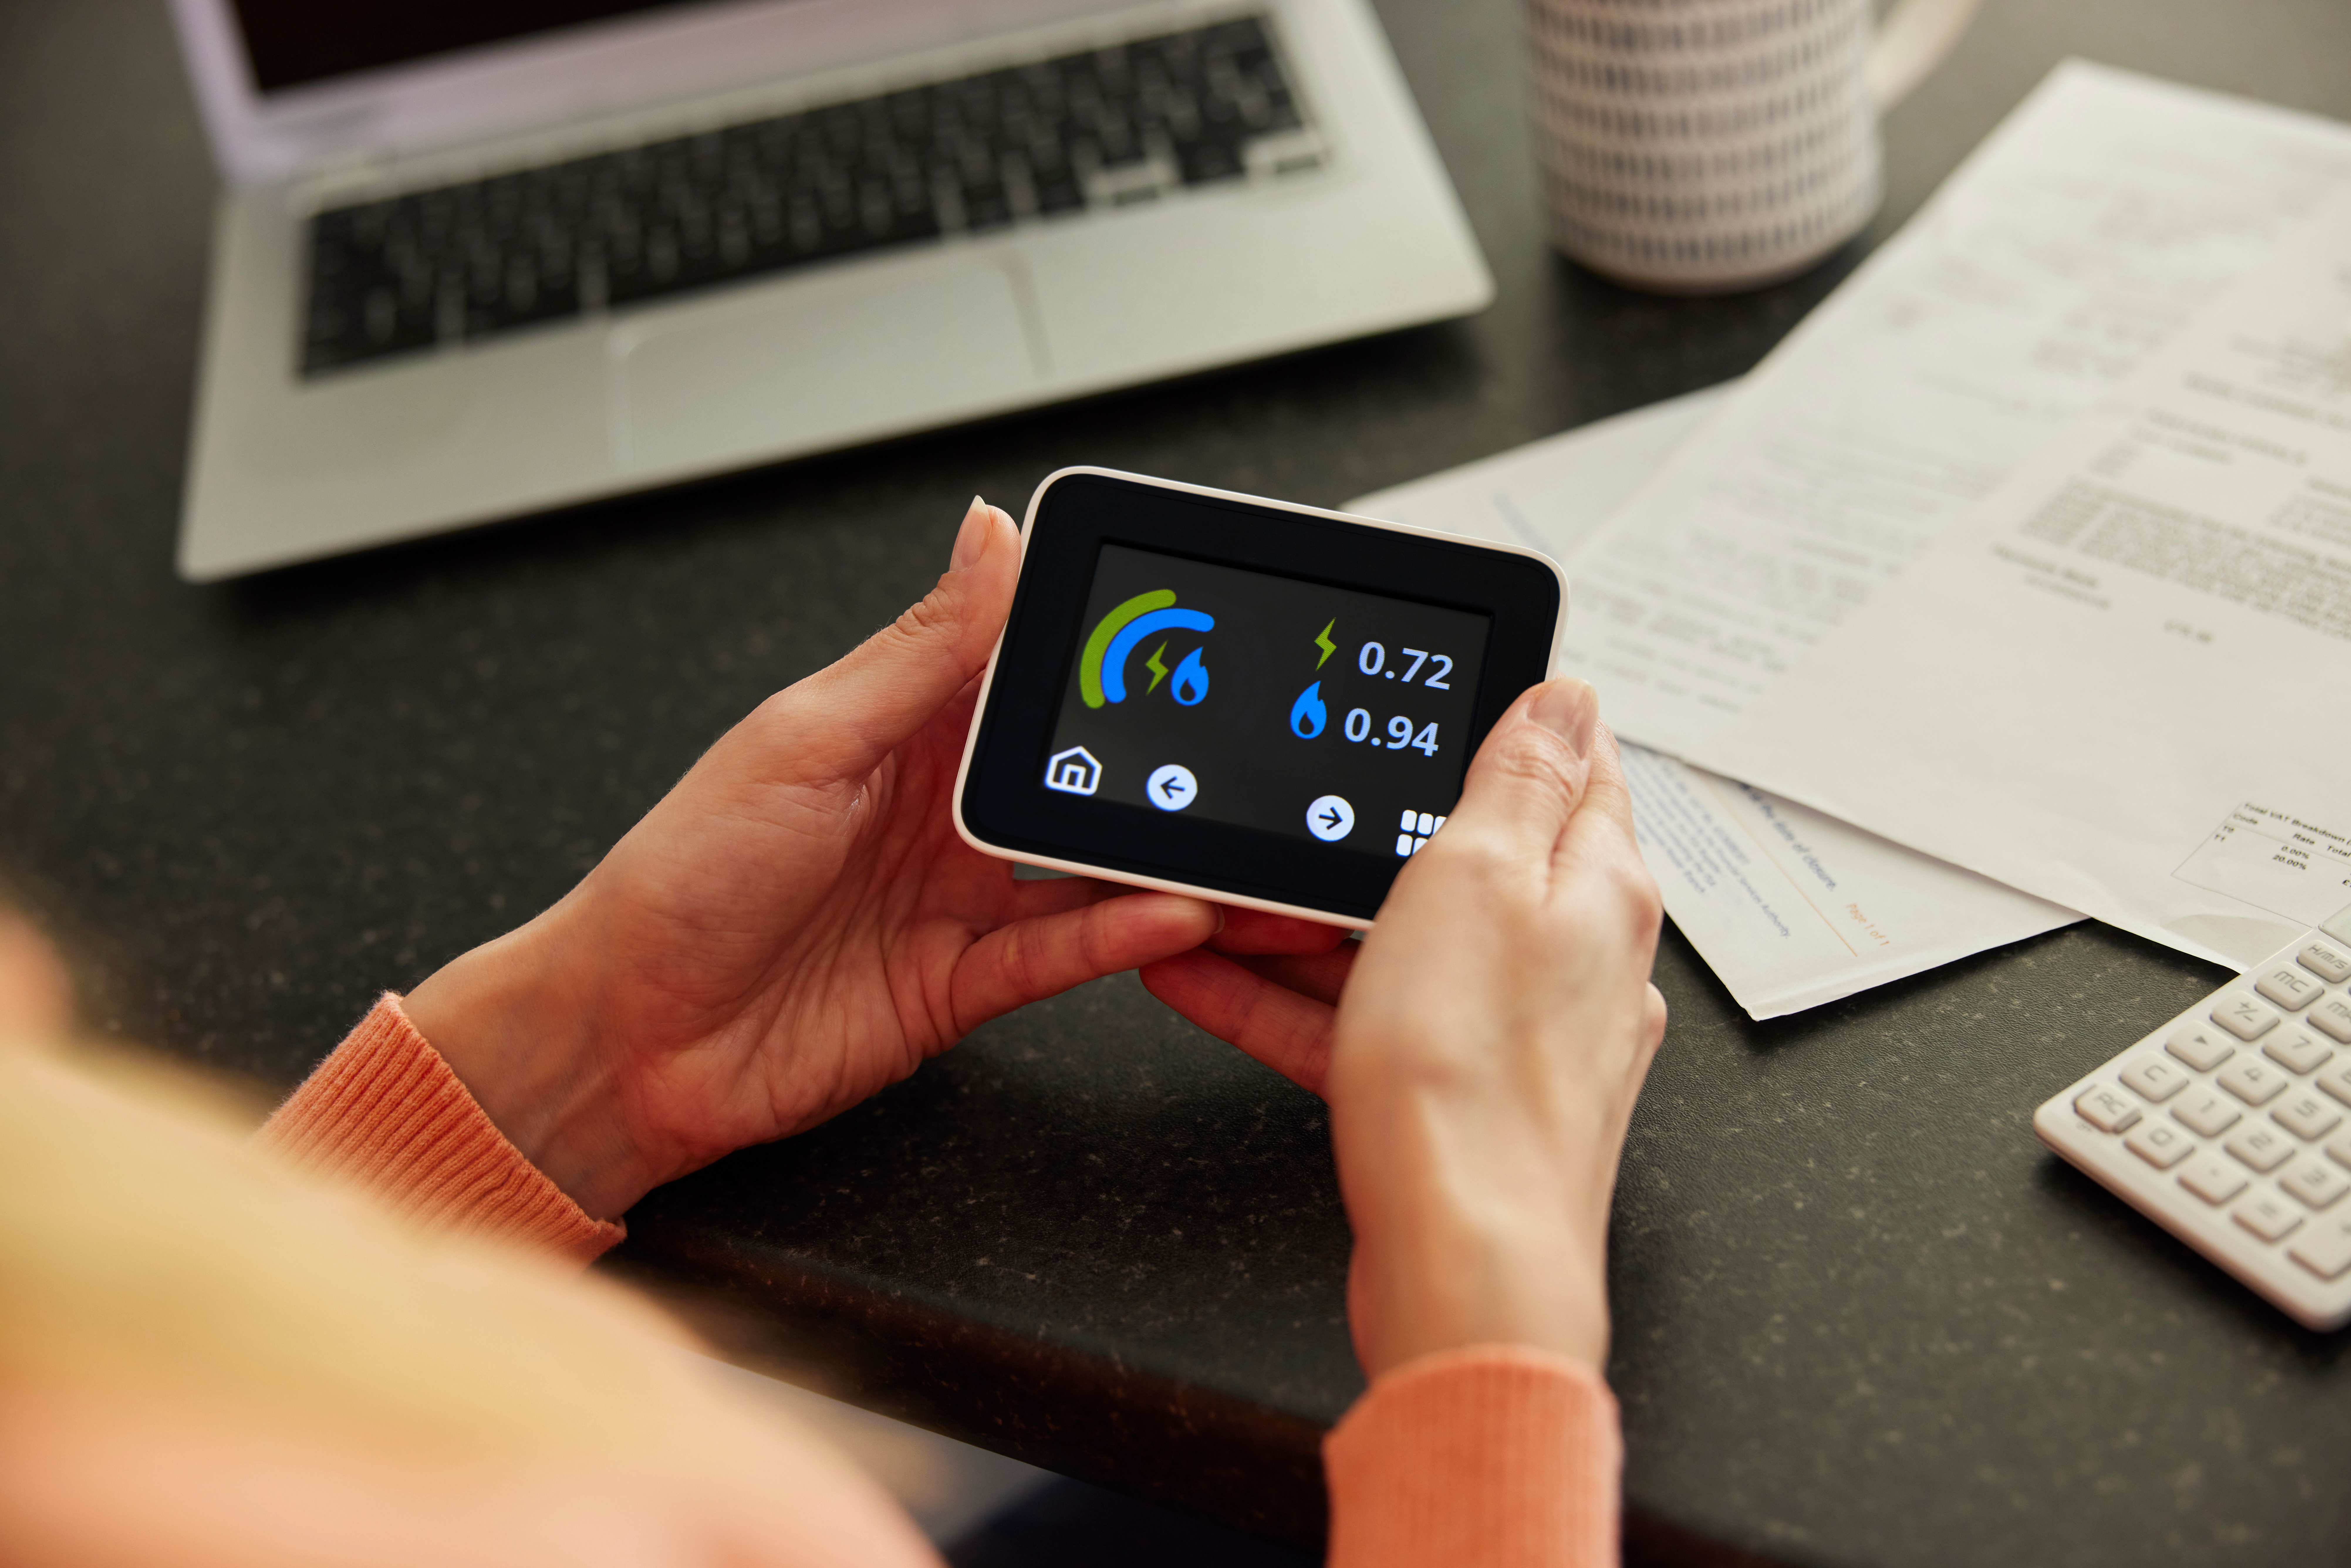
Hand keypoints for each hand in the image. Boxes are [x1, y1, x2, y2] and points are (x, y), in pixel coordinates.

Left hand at [407, 499, 1222, 1219]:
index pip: (1021, 671)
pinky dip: (1117, 935)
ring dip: (1161, 862)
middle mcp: (937, 812)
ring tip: (1228, 845)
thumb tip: (990, 531)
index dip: (1100, 648)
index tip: (1180, 628)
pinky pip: (1057, 954)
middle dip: (1156, 766)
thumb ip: (920, 650)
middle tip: (1240, 752)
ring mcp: (953, 899)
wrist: (627, 1031)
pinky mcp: (959, 984)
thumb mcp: (806, 736)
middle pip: (1071, 776)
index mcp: (900, 733)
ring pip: (1088, 872)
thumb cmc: (680, 873)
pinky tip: (1169, 912)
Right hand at [1143, 681, 1666, 1374]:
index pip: (1569, 769)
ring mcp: (1514, 1033)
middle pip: (1464, 859)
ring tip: (1200, 895)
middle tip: (1273, 811)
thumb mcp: (1485, 873)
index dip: (1500, 725)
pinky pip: (1361, 1022)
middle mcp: (1573, 958)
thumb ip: (1521, 779)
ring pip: (1395, 945)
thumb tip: (1569, 696)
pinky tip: (1198, 973)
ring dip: (1295, 920)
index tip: (1427, 701)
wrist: (1461, 1265)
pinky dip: (1286, 997)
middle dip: (1358, 834)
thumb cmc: (1477, 1079)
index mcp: (1598, 887)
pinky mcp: (1454, 1097)